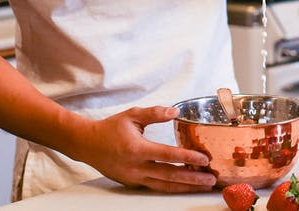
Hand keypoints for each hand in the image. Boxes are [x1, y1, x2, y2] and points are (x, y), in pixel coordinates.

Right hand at [75, 106, 215, 192]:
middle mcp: (136, 167)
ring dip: (185, 187)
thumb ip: (154, 113)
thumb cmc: (110, 128)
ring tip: (203, 185)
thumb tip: (175, 111)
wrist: (87, 145)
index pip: (168, 155)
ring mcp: (134, 178)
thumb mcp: (131, 115)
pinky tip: (185, 185)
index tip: (204, 159)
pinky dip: (172, 187)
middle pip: (170, 176)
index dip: (187, 158)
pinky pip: (156, 187)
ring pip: (164, 186)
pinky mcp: (133, 184)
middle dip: (192, 179)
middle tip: (211, 179)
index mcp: (137, 149)